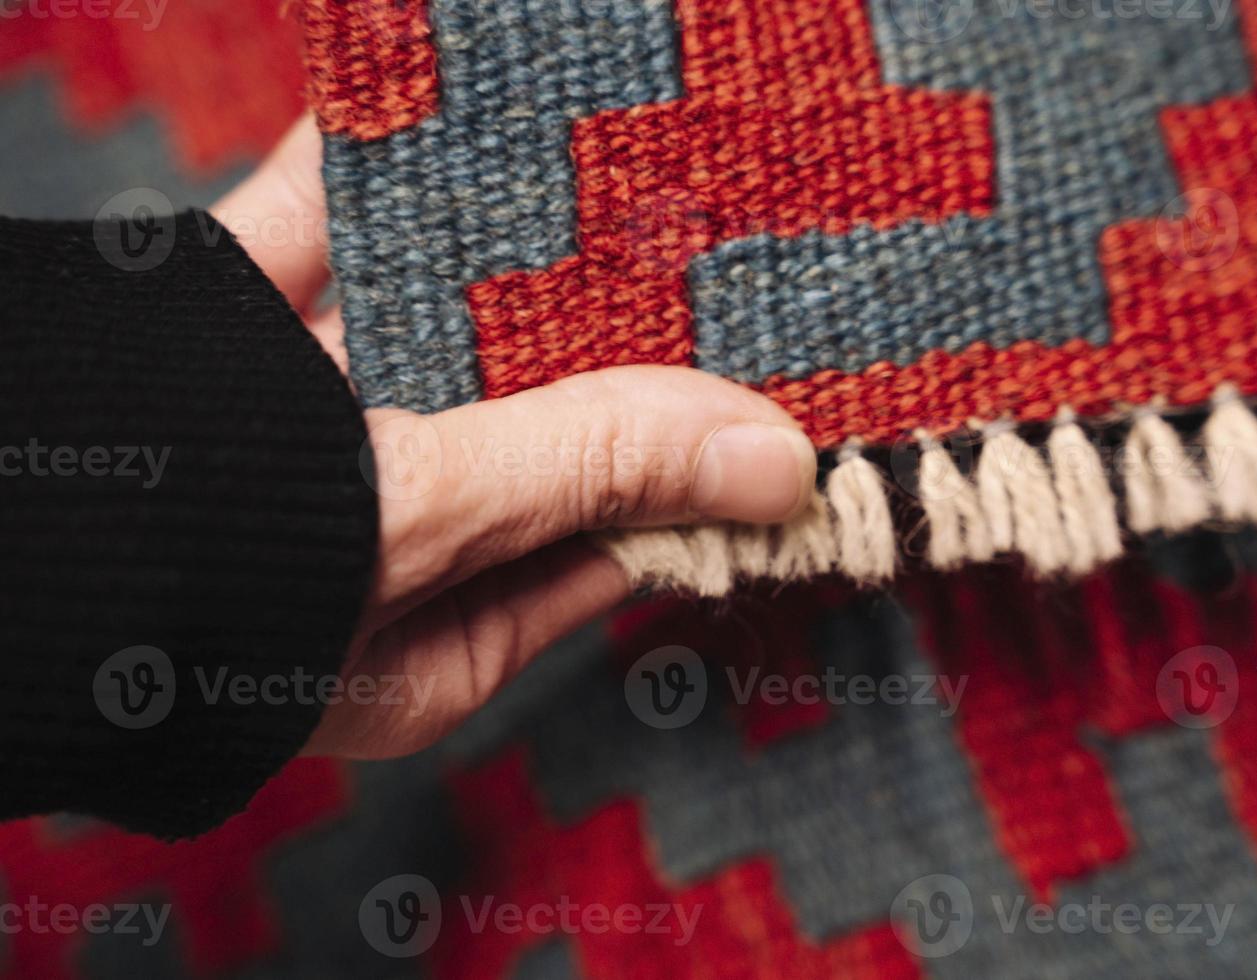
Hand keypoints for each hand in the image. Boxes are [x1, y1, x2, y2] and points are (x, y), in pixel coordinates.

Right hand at [212, 117, 816, 758]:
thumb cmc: (176, 571)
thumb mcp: (415, 523)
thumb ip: (582, 468)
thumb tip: (773, 459)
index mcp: (427, 636)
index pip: (608, 543)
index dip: (696, 470)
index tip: (777, 391)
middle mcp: (374, 539)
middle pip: (531, 427)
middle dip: (612, 346)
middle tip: (716, 261)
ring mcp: (296, 435)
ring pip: (435, 324)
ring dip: (511, 251)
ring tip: (614, 171)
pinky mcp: (213, 331)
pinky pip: (314, 232)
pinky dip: (372, 171)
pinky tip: (445, 106)